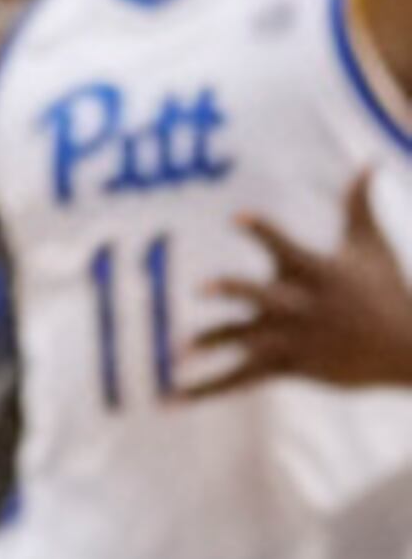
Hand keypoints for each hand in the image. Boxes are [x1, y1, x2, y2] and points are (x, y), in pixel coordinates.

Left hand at [179, 176, 411, 396]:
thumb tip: (368, 161)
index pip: (286, 247)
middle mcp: (302, 305)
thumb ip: (358, 204)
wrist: (408, 349)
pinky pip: (242, 378)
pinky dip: (207, 389)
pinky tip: (171, 397)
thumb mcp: (372, 246)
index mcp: (317, 272)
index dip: (264, 232)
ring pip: (247, 340)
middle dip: (237, 292)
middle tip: (202, 288)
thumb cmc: (388, 290)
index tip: (239, 217)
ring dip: (214, 343)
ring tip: (177, 351)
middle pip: (264, 298)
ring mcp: (295, 338)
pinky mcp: (290, 367)